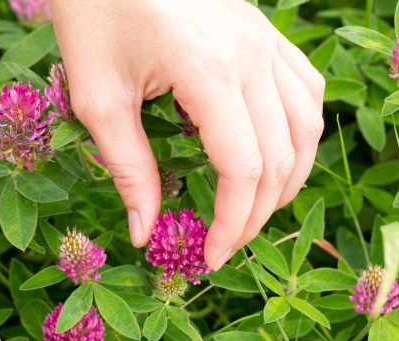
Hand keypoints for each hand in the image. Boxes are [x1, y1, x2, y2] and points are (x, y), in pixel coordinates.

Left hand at [51, 0, 324, 268]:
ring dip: (286, 178)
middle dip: (256, 213)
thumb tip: (144, 232)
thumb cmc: (93, 14)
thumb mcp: (97, 97)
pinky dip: (298, 133)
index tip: (210, 258)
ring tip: (252, 213)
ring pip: (305, 125)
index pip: (244, 168)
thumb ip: (127, 167)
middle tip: (222, 244)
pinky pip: (303, 89)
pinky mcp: (263, 32)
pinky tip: (275, 155)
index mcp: (209, 71)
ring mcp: (264, 40)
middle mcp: (252, 55)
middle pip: (280, 155)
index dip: (233, 223)